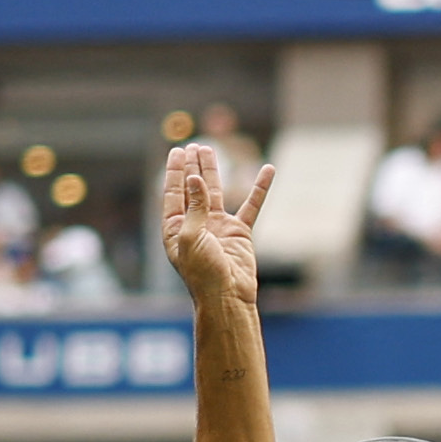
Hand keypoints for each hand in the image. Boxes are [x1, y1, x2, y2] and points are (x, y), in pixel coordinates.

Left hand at [158, 142, 272, 306]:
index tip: (178, 152)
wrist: (228, 295)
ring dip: (212, 170)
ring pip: (215, 191)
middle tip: (193, 146)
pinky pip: (251, 204)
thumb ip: (194, 206)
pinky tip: (267, 170)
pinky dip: (259, 187)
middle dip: (192, 166)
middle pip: (192, 188)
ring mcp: (218, 227)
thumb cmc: (202, 272)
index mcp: (176, 228)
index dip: (175, 172)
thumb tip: (195, 178)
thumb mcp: (190, 237)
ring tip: (209, 149)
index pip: (174, 193)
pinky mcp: (239, 232)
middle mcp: (195, 224)